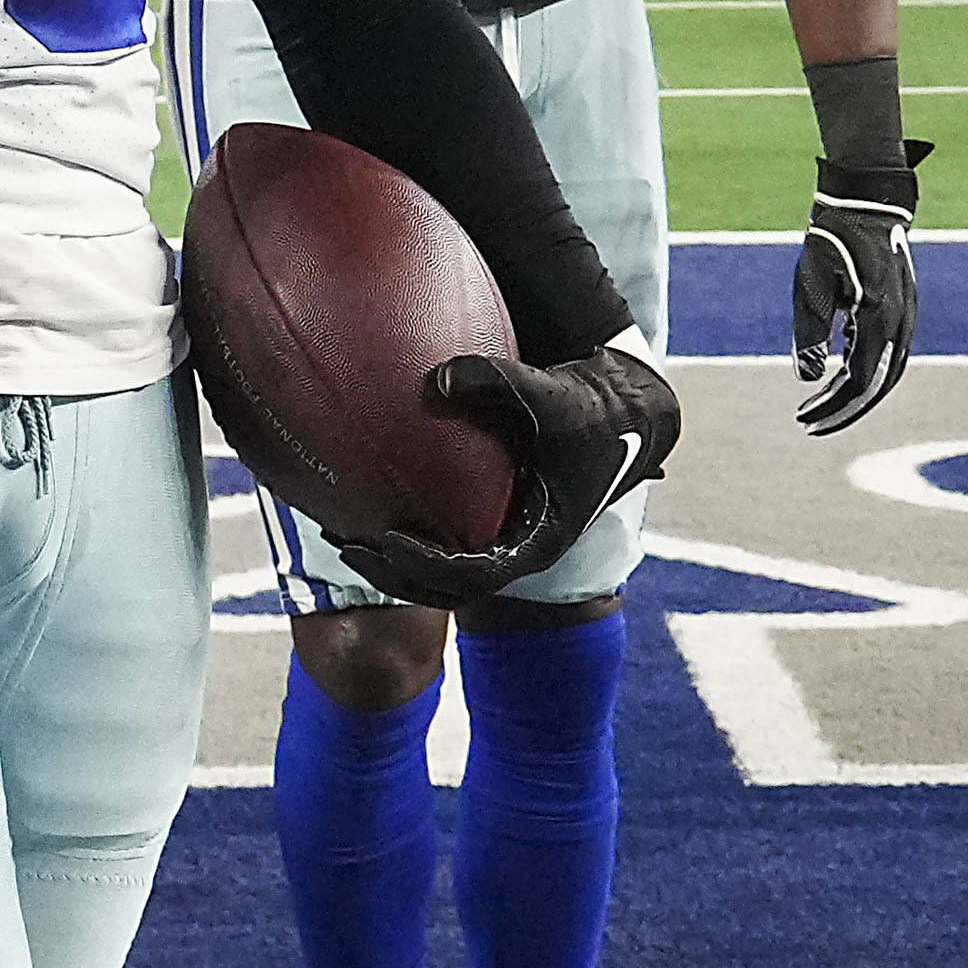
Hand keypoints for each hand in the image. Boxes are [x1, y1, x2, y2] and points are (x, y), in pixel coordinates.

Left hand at [351, 338, 678, 608]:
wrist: (626, 417)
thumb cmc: (590, 409)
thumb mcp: (551, 394)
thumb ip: (496, 382)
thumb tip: (437, 377)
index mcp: (538, 540)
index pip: (474, 576)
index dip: (427, 566)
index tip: (388, 540)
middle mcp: (520, 550)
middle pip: (447, 590)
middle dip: (393, 575)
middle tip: (345, 545)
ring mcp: (508, 542)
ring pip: (443, 578)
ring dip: (393, 566)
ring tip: (341, 537)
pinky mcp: (497, 524)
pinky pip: (446, 546)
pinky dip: (409, 536)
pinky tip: (366, 507)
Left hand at [792, 146, 925, 435]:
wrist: (867, 204)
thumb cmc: (832, 240)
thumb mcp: (810, 284)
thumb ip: (810, 333)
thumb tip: (808, 379)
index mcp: (879, 318)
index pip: (861, 382)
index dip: (833, 407)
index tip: (804, 419)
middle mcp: (901, 323)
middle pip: (879, 385)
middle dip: (845, 410)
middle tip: (811, 424)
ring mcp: (907, 317)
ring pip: (889, 373)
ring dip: (858, 395)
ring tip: (824, 406)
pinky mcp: (904, 311)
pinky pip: (890, 354)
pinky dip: (867, 372)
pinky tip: (841, 374)